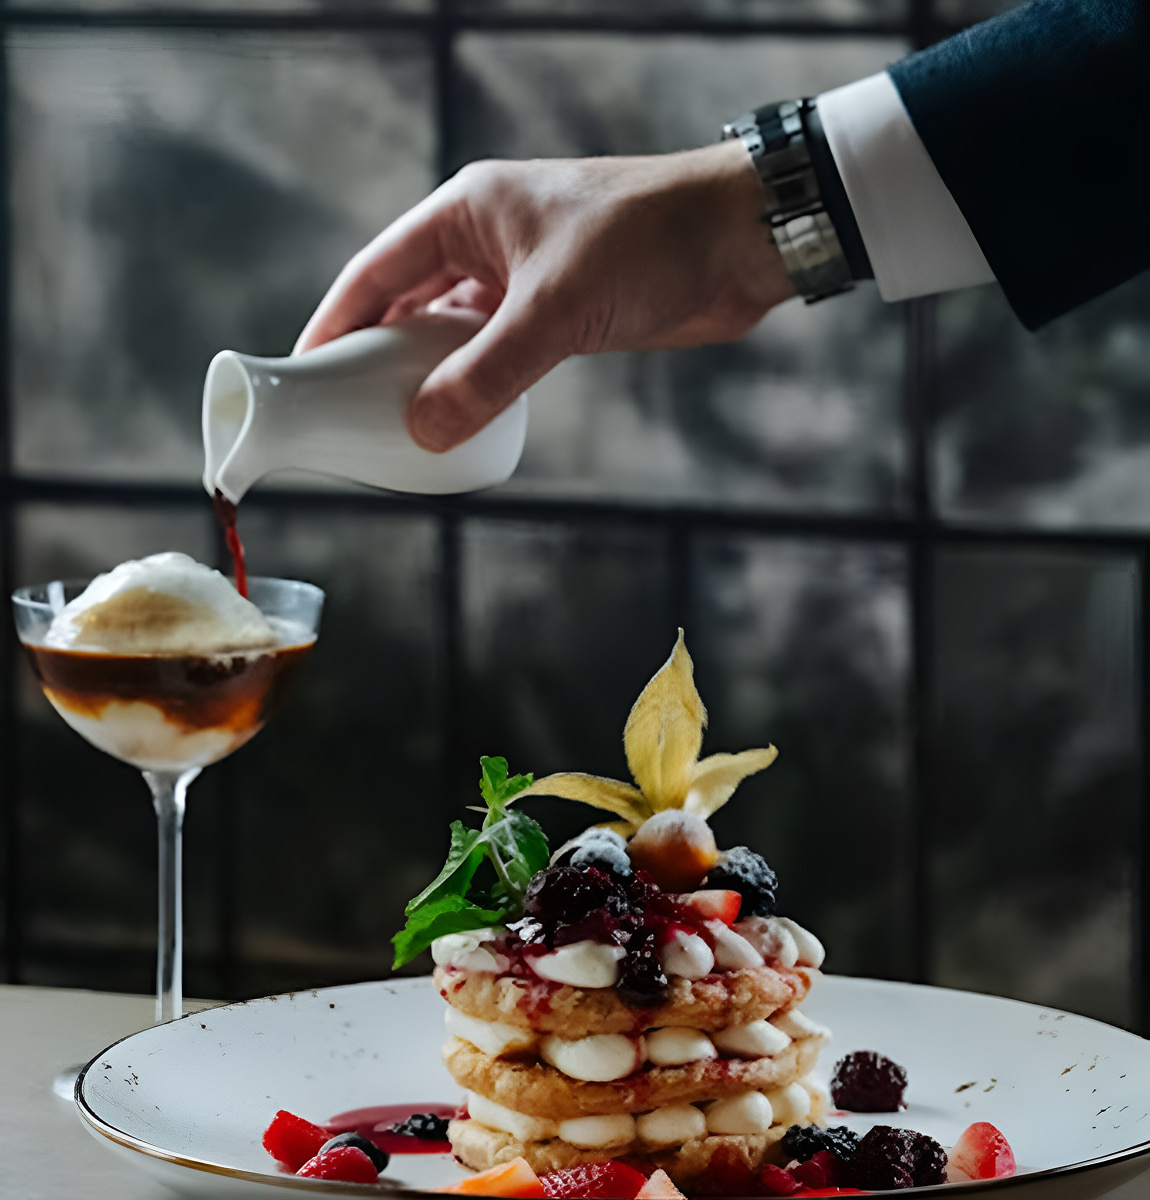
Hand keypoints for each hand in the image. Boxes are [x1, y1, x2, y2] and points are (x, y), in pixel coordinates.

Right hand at [295, 141, 795, 451]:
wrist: (738, 244)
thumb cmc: (648, 239)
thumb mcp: (555, 308)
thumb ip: (488, 373)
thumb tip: (426, 428)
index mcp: (468, 214)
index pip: (376, 272)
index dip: (336, 321)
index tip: (304, 369)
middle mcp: (487, 244)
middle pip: (407, 306)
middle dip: (378, 357)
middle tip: (346, 412)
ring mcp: (522, 280)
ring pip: (453, 336)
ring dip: (429, 377)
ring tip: (396, 427)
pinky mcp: (559, 314)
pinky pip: (497, 355)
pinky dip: (477, 386)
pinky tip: (461, 418)